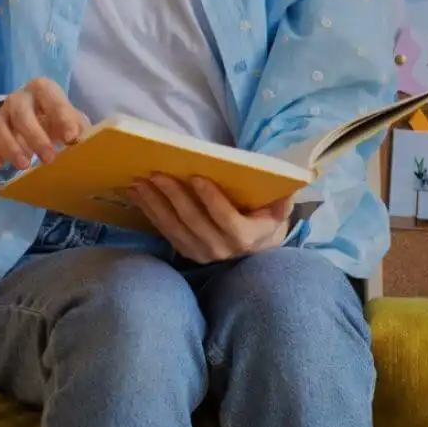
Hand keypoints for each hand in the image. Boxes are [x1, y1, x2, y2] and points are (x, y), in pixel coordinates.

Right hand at [0, 77, 90, 171]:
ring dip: (10, 147)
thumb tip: (82, 141)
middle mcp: (18, 98)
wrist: (30, 119)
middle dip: (35, 137)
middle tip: (49, 159)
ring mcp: (0, 113)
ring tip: (24, 165)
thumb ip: (78, 127)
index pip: (49, 94)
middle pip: (20, 112)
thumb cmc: (55, 118)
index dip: (60, 114)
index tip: (71, 138)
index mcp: (42, 89)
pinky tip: (0, 166)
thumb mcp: (71, 119)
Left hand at [129, 175, 292, 263]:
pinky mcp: (186, 252)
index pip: (227, 220)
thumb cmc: (266, 220)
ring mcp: (201, 253)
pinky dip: (150, 212)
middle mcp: (221, 249)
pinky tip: (138, 194)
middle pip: (194, 221)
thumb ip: (282, 199)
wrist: (256, 251)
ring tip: (140, 181)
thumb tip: (289, 185)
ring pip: (174, 227)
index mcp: (247, 237)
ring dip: (155, 203)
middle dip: (174, 196)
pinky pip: (165, 231)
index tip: (197, 177)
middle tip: (158, 173)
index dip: (211, 199)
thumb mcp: (279, 210)